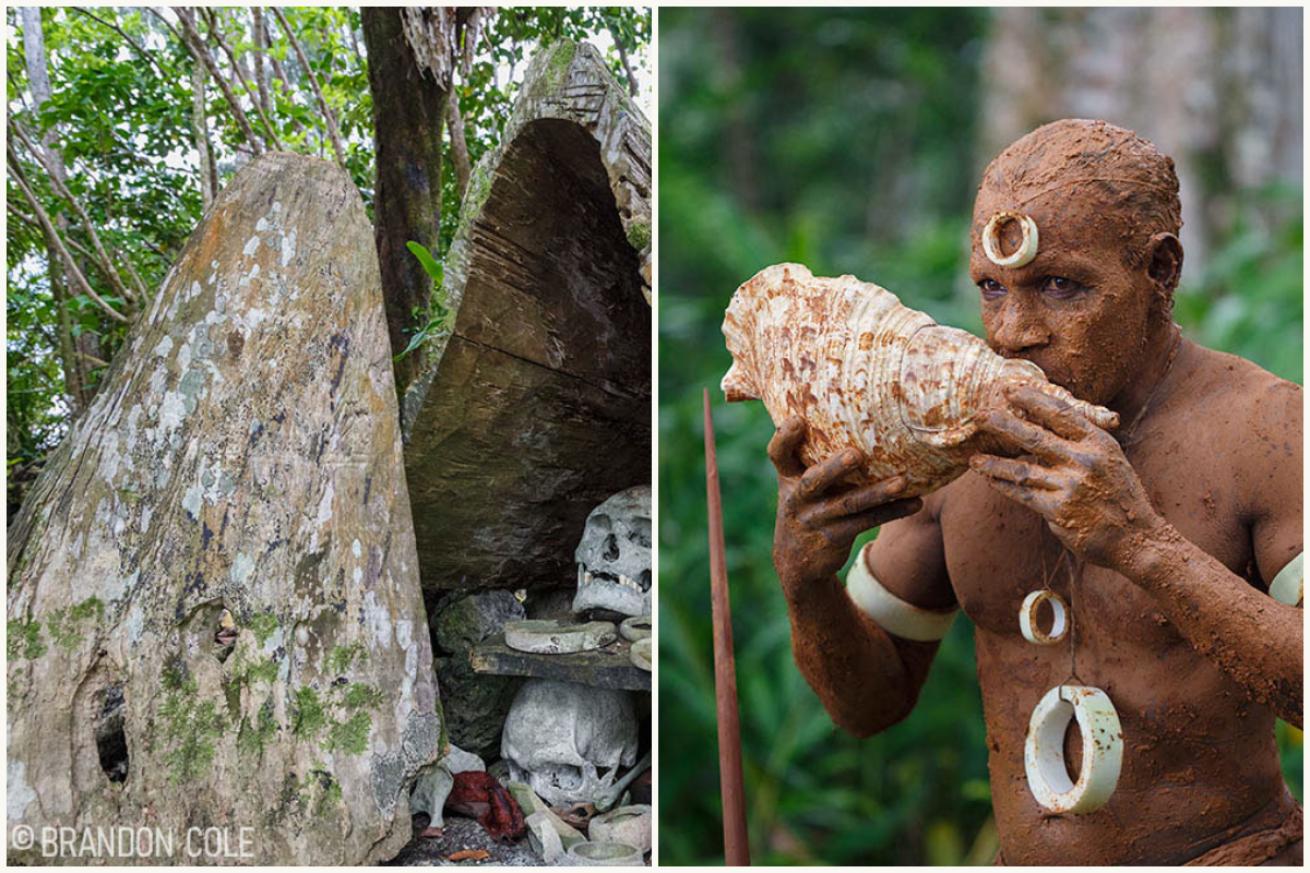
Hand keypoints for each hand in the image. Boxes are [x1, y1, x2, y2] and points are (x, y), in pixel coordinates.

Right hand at [768, 417, 922, 591]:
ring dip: (876, 493)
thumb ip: (812, 456)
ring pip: (848, 505)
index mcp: (788, 478)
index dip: (785, 438)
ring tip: (902, 482)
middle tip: (856, 455)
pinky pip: (866, 522)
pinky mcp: (833, 538)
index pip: (778, 455)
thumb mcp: (798, 482)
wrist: (797, 561)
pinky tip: (916, 503)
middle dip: (834, 468)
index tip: (798, 419)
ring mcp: (815, 520)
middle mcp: (797, 498)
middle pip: (814, 481)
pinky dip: (892, 511)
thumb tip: (850, 410)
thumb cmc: (808, 505)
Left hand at [970, 385, 1165, 569]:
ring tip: (973, 459)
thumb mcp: (1109, 458)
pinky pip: (1023, 494)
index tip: (1010, 389)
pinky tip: (989, 480)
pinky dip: (1003, 486)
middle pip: (1034, 437)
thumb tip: (1045, 419)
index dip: (1033, 399)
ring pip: (1022, 469)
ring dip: (994, 464)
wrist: (1137, 539)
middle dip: (1002, 424)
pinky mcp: (1059, 510)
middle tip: (979, 415)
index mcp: (1098, 442)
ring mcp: (1071, 486)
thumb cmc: (1118, 495)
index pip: (1060, 413)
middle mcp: (1085, 460)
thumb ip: (1081, 439)